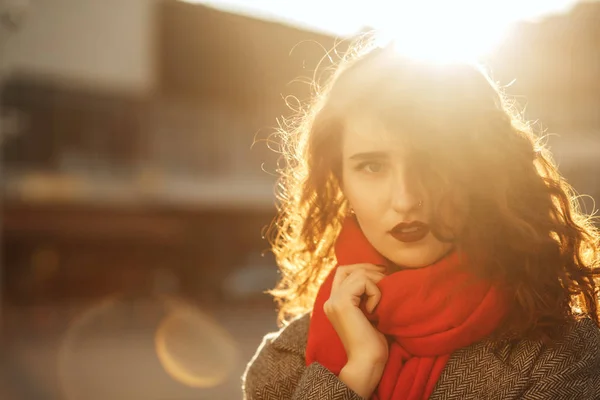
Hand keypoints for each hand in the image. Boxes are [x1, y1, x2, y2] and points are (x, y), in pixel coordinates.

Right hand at [323, 263, 387, 397]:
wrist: (366, 362)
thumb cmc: (372, 343)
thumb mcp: (368, 313)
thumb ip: (365, 296)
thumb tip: (379, 274)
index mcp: (334, 303)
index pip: (343, 272)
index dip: (362, 269)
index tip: (381, 277)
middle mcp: (330, 300)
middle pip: (346, 268)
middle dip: (368, 269)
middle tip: (386, 279)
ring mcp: (334, 300)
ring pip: (357, 273)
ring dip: (375, 284)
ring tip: (380, 303)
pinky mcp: (342, 302)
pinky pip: (363, 281)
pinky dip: (375, 292)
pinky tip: (375, 311)